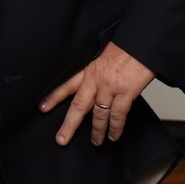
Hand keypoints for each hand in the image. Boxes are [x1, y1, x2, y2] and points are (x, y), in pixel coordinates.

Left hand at [39, 41, 154, 146]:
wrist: (142, 41)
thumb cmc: (125, 46)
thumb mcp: (103, 53)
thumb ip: (95, 68)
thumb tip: (92, 83)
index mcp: (89, 67)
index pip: (67, 84)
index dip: (54, 97)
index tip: (42, 107)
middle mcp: (96, 78)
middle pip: (78, 105)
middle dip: (69, 124)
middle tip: (61, 139)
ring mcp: (111, 86)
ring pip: (99, 114)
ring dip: (97, 131)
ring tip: (95, 142)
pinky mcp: (126, 92)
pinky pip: (118, 115)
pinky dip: (115, 128)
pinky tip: (113, 136)